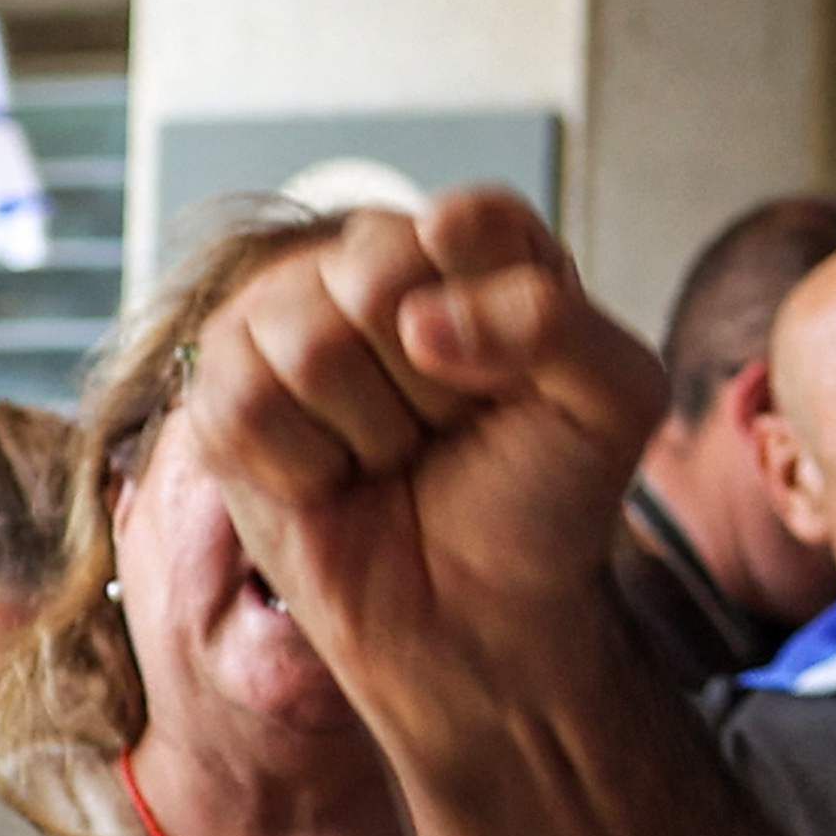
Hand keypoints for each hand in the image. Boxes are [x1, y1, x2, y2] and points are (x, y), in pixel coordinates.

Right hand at [172, 191, 663, 747]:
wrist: (484, 614)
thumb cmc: (546, 498)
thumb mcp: (614, 401)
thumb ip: (556, 323)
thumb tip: (416, 321)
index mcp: (475, 247)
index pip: (467, 222)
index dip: (497, 312)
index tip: (524, 381)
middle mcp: (371, 266)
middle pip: (375, 277)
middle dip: (434, 384)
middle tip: (453, 430)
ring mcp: (283, 323)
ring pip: (306, 344)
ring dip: (372, 432)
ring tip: (395, 456)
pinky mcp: (221, 395)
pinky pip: (244, 406)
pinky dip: (307, 469)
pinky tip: (336, 482)